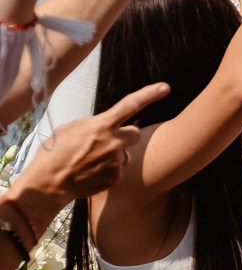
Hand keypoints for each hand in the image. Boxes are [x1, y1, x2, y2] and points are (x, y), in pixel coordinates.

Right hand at [8, 82, 169, 223]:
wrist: (49, 182)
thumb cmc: (55, 152)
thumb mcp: (70, 129)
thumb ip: (93, 124)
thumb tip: (104, 124)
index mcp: (100, 126)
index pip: (129, 105)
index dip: (149, 95)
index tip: (165, 87)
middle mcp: (113, 142)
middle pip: (134, 133)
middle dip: (124, 136)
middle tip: (105, 142)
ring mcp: (116, 161)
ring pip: (124, 153)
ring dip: (112, 155)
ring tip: (90, 161)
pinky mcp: (116, 177)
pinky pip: (118, 170)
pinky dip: (107, 171)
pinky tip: (91, 172)